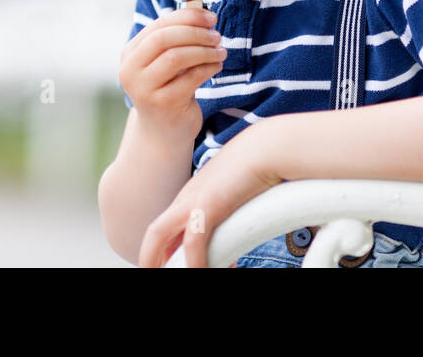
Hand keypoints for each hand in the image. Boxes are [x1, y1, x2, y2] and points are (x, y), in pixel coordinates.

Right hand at [120, 3, 226, 142]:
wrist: (163, 132)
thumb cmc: (169, 88)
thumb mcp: (166, 61)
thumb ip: (176, 38)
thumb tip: (199, 7)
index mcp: (130, 54)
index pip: (158, 26)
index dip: (186, 17)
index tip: (210, 17)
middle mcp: (131, 70)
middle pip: (164, 39)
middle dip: (195, 32)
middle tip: (217, 35)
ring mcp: (144, 89)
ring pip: (176, 57)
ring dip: (204, 50)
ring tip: (220, 51)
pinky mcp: (163, 104)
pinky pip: (190, 78)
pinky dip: (208, 68)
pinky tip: (217, 66)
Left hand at [139, 119, 285, 267]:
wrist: (271, 146)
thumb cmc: (262, 161)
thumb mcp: (240, 184)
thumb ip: (233, 200)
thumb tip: (244, 219)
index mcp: (195, 191)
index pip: (169, 225)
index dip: (169, 249)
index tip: (177, 263)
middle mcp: (188, 196)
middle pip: (155, 232)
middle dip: (151, 256)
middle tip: (155, 272)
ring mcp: (194, 199)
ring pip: (159, 236)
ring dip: (159, 260)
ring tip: (169, 275)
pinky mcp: (208, 205)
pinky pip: (193, 242)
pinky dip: (194, 262)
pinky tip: (200, 272)